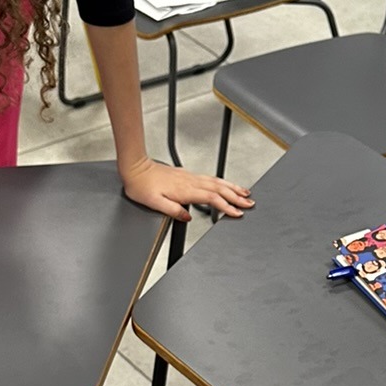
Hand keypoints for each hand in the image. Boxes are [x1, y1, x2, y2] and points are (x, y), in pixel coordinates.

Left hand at [120, 154, 253, 221]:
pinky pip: (210, 179)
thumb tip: (187, 217)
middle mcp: (190, 182)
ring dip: (232, 188)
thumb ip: (172, 210)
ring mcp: (190, 177)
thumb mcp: (154, 203)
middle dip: (236, 196)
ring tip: (245, 193)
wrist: (135, 169)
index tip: (237, 212)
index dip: (227, 206)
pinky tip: (226, 185)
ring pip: (216, 182)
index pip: (212, 199)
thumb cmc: (141, 186)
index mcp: (185, 190)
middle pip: (219, 189)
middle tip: (249, 203)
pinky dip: (222, 182)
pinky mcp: (188, 175)